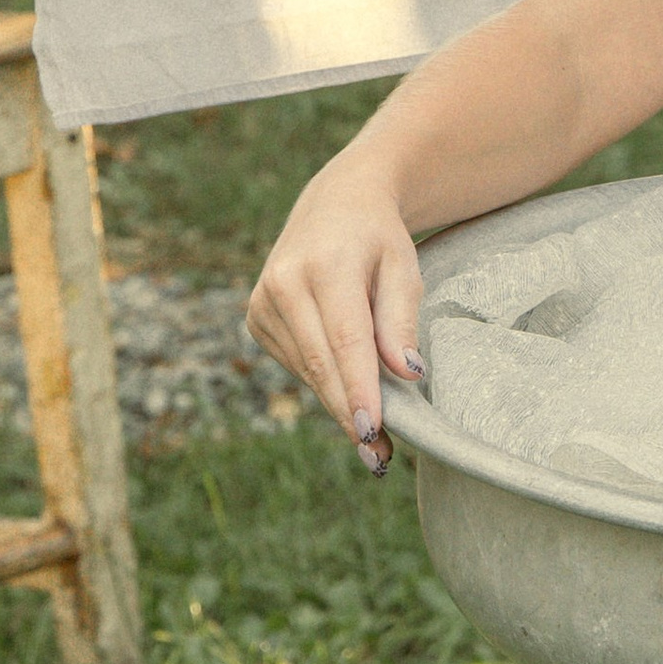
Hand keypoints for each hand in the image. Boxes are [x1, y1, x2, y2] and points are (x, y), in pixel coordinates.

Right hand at [246, 162, 425, 474]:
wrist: (335, 205)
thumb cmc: (379, 240)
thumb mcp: (404, 268)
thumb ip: (402, 320)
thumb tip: (406, 373)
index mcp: (324, 265)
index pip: (344, 339)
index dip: (358, 389)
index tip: (373, 430)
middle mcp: (284, 283)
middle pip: (321, 363)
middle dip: (350, 413)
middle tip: (378, 458)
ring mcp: (263, 301)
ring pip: (308, 370)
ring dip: (339, 406)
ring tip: (376, 439)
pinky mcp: (256, 318)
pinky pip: (297, 364)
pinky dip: (325, 383)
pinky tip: (350, 390)